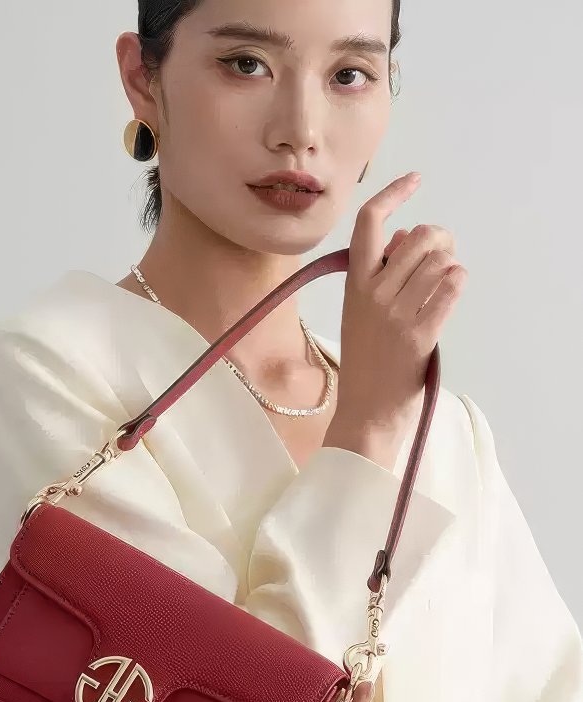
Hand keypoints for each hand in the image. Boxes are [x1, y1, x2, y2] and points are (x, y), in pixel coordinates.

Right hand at [335, 173, 468, 435]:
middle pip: (419, 236)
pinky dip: (457, 282)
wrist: (365, 412)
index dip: (393, 193)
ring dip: (449, 265)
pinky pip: (452, 285)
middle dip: (438, 239)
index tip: (415, 180)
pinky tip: (449, 293)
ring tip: (441, 283)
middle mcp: (374, 294)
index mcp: (354, 284)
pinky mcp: (421, 333)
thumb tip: (406, 238)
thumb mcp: (361, 312)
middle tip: (440, 256)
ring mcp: (397, 314)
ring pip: (441, 259)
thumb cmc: (366, 361)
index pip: (368, 223)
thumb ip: (379, 273)